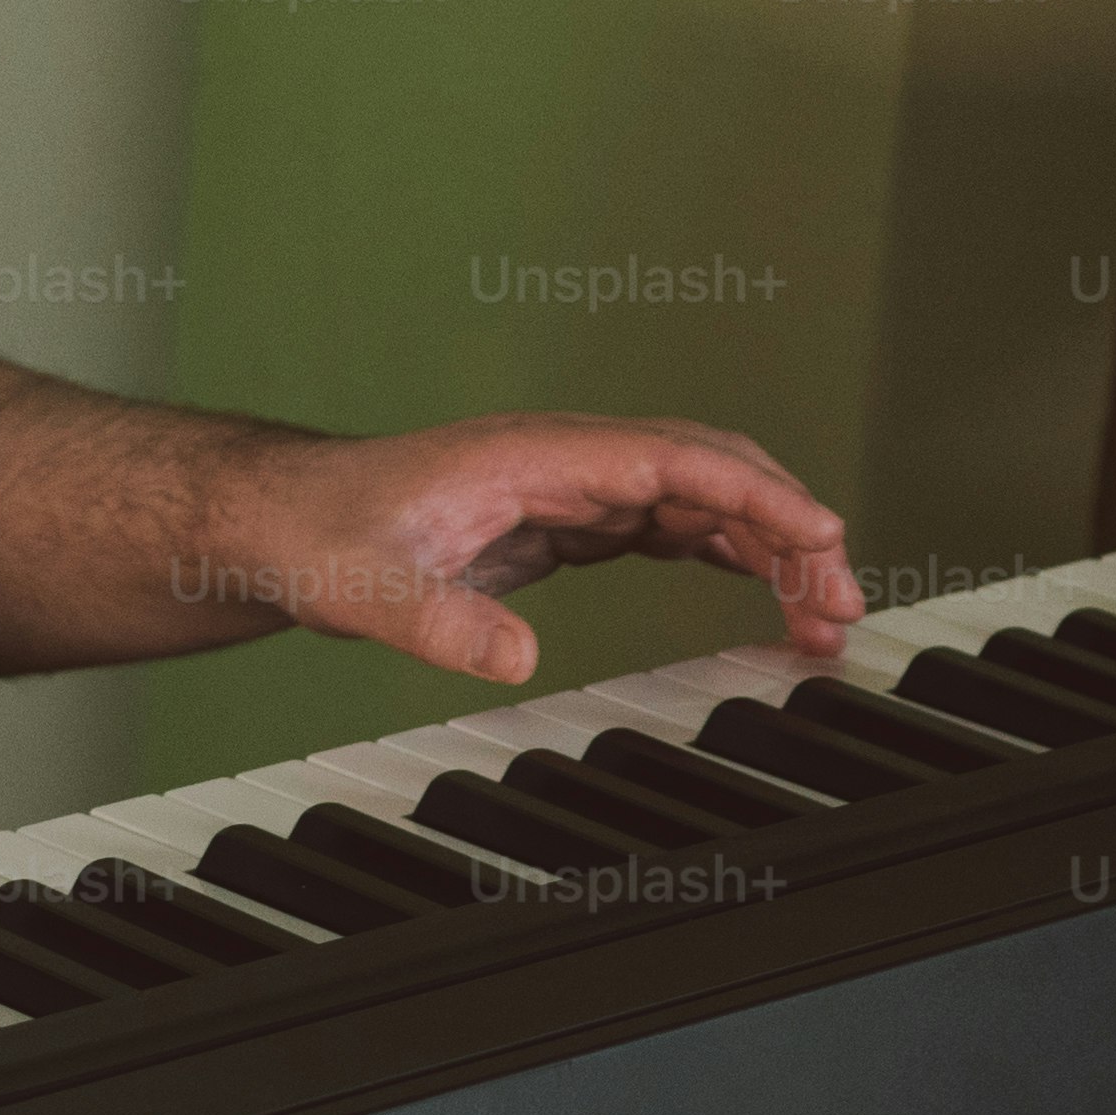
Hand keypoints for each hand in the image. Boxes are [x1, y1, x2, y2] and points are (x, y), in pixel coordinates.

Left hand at [213, 414, 860, 686]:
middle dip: (787, 527)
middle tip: (841, 607)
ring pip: (697, 501)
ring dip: (766, 549)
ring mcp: (567, 488)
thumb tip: (516, 658)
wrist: (275, 519)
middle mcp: (564, 461)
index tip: (823, 535)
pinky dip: (725, 558)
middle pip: (707, 474)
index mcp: (536, 456)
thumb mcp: (367, 589)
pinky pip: (667, 528)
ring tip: (821, 620)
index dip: (757, 494)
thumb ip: (437, 624)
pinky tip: (762, 598)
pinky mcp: (561, 523)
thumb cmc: (314, 533)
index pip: (675, 459)